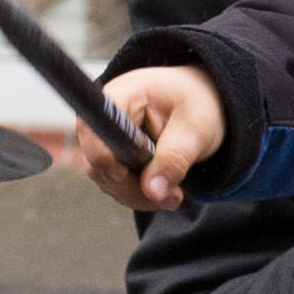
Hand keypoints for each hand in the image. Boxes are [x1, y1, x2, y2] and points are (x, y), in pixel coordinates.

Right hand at [77, 65, 224, 210]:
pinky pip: (116, 185)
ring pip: (107, 181)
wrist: (200, 101)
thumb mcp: (195, 129)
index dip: (107, 162)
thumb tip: (153, 192)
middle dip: (135, 189)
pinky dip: (140, 194)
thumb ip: (174, 159)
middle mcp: (103, 117)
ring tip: (175, 194)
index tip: (139, 180)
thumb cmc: (198, 103)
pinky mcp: (111, 157)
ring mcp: (104, 139)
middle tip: (174, 197)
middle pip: (98, 165)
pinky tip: (165, 190)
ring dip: (140, 196)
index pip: (93, 133)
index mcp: (120, 96)